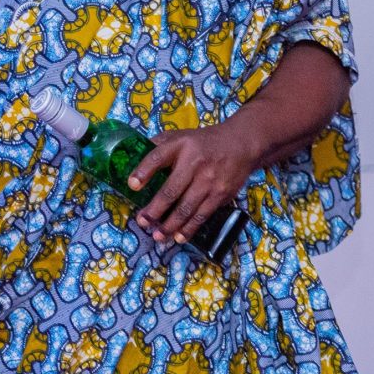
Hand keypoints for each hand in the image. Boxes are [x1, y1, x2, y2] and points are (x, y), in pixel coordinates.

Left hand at [125, 122, 254, 244]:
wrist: (241, 145)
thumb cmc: (204, 142)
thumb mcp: (181, 136)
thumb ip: (160, 145)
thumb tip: (133, 156)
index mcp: (181, 145)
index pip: (158, 157)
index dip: (144, 171)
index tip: (132, 186)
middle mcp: (194, 163)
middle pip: (171, 191)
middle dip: (154, 210)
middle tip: (142, 222)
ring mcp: (209, 181)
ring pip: (186, 208)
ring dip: (169, 225)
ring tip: (157, 235)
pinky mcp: (220, 194)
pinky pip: (201, 215)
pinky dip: (189, 228)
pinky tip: (178, 237)